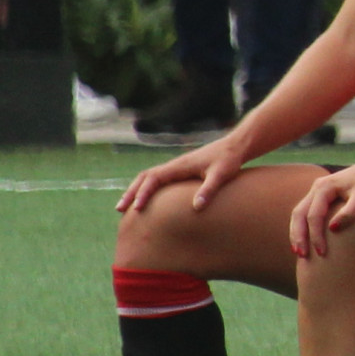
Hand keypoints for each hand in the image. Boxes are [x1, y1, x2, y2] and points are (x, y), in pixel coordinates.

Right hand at [118, 136, 249, 217]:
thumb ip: (209, 189)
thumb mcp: (221, 174)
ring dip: (136, 190)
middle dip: (131, 192)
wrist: (235, 146)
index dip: (143, 192)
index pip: (154, 178)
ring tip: (125, 207)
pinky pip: (158, 179)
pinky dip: (147, 188)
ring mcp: (176, 167)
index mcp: (180, 166)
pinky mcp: (181, 171)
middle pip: (145, 177)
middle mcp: (174, 165)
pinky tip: (145, 201)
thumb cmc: (229, 159)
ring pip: (150, 177)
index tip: (136, 208)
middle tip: (119, 209)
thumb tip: (196, 207)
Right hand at [290, 154, 354, 256]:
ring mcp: (317, 190)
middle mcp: (317, 187)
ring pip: (299, 213)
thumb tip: (332, 228)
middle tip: (301, 255)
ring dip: (297, 232)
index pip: (314, 215)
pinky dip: (303, 226)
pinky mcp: (322, 195)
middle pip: (299, 214)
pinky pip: (306, 212)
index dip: (316, 235)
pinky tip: (305, 239)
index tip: (321, 252)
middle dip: (298, 236)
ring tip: (299, 251)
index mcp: (325, 187)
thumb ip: (349, 212)